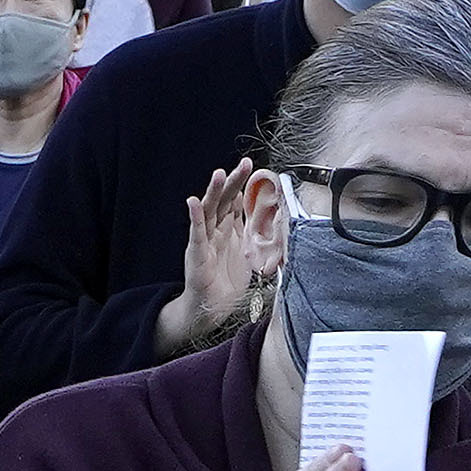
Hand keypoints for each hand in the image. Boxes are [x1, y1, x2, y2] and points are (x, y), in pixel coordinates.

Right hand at [157, 160, 259, 354]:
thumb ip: (259, 233)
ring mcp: (205, 240)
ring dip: (213, 192)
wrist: (214, 306)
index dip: (241, 183)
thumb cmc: (230, 281)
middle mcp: (216, 230)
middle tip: (243, 164)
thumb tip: (278, 216)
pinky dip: (194, 216)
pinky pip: (196, 232)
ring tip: (218, 174)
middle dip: (233, 181)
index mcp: (230, 229)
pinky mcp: (197, 253)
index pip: (234, 200)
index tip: (250, 166)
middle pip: (223, 200)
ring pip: (209, 210)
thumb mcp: (251, 252)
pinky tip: (193, 201)